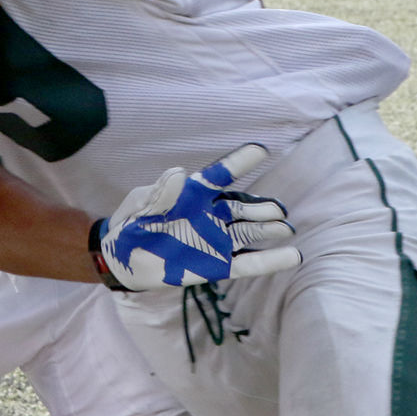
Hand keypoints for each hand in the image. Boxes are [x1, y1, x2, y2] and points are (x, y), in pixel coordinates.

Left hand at [94, 143, 299, 289]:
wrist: (123, 257)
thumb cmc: (131, 224)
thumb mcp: (140, 207)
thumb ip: (159, 194)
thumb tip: (179, 173)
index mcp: (192, 195)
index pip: (220, 176)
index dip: (239, 163)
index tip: (261, 150)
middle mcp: (210, 215)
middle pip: (241, 208)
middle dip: (260, 208)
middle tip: (277, 210)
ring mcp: (215, 240)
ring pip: (248, 232)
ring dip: (268, 230)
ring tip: (285, 228)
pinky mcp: (216, 265)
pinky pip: (246, 263)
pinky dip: (269, 261)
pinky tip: (293, 256)